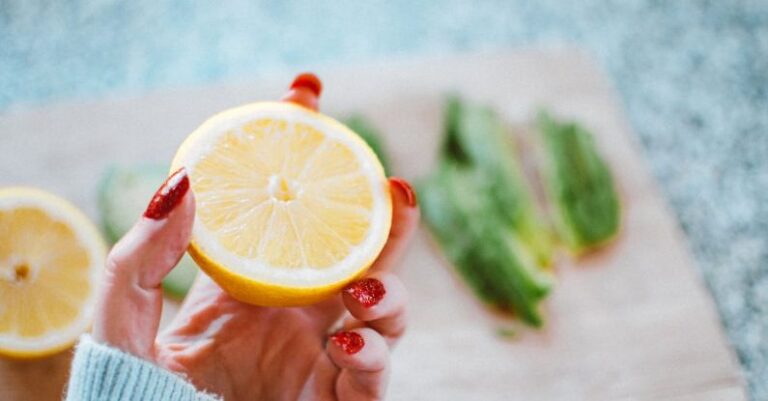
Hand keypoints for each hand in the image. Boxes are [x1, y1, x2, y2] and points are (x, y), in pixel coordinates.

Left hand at [92, 167, 419, 400]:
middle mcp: (300, 313)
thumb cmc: (131, 388)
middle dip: (388, 216)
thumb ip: (142, 254)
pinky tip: (346, 341)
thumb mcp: (124, 313)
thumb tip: (182, 180)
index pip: (291, 210)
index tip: (307, 94)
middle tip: (391, 183)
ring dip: (391, 291)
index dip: (305, 149)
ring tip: (363, 285)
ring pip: (388, 312)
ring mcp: (324, 356)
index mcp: (256, 282)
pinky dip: (374, 357)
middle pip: (363, 254)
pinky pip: (376, 379)